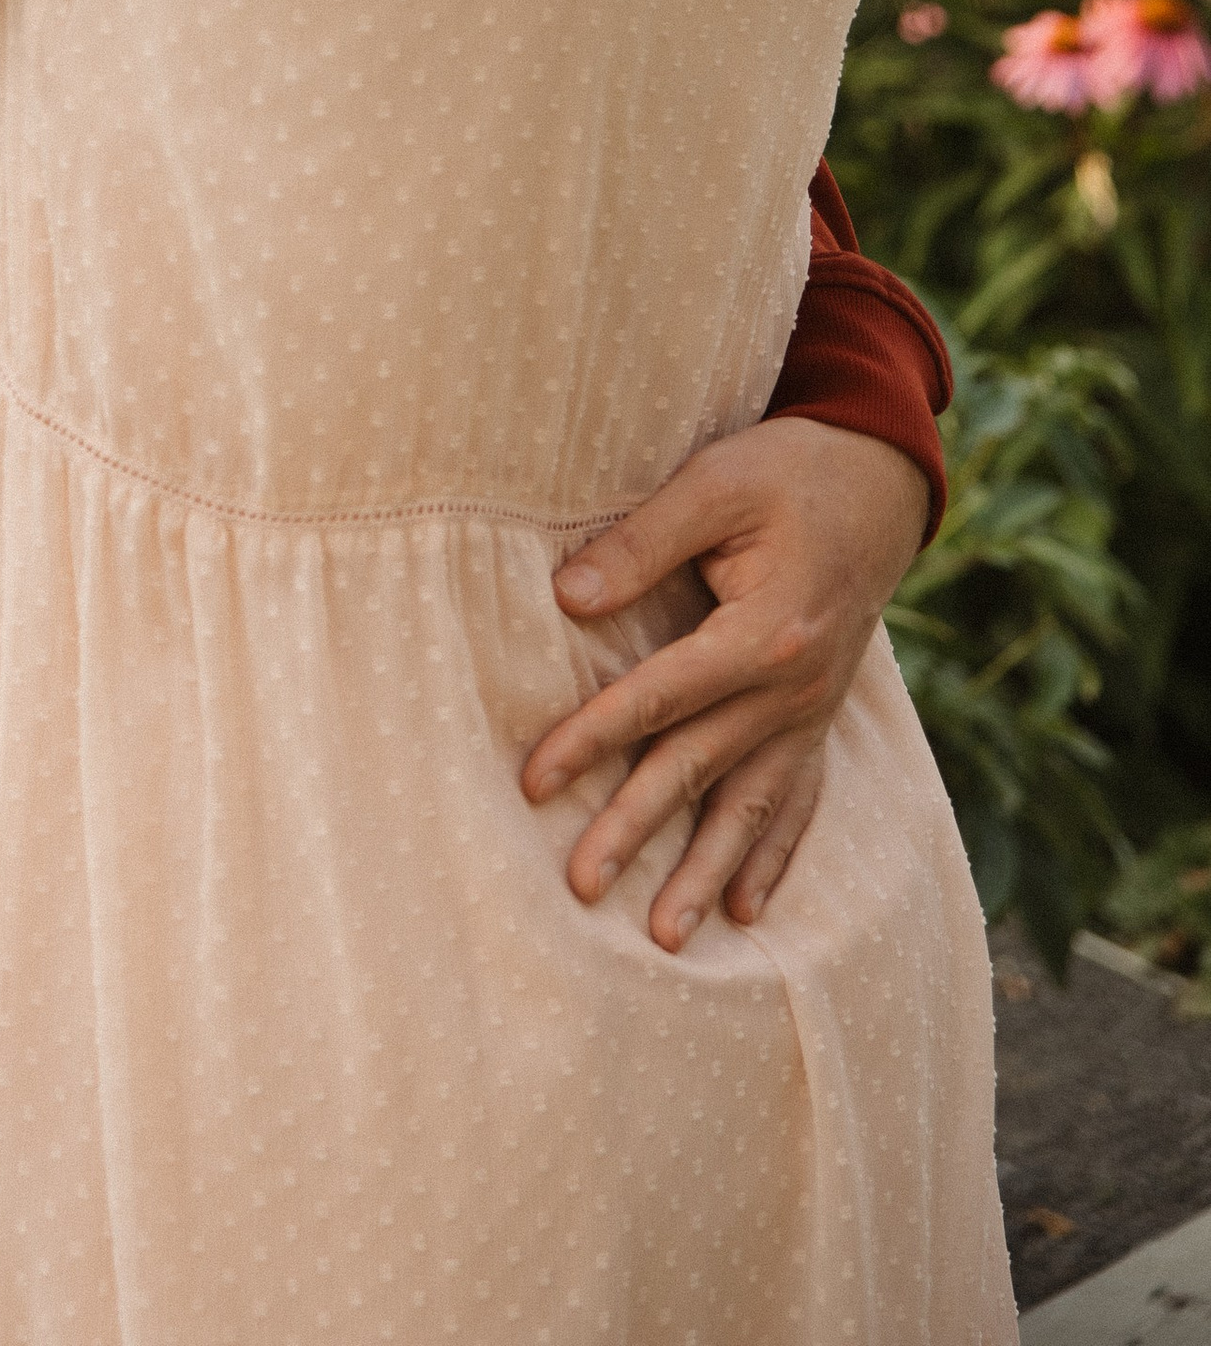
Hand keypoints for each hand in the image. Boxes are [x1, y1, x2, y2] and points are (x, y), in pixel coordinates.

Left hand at [520, 416, 930, 952]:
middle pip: (698, 768)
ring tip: (665, 938)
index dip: (591, 738)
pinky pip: (799, 802)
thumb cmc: (788, 473)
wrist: (880, 483)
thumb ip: (643, 542)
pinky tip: (747, 912)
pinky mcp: (821, 718)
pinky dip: (774, 859)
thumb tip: (568, 597)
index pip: (659, 698)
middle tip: (579, 886)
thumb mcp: (715, 483)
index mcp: (764, 631)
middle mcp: (795, 688)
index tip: (533, 782)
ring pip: (751, 807)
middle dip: (636, 829)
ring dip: (707, 873)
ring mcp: (814, 712)